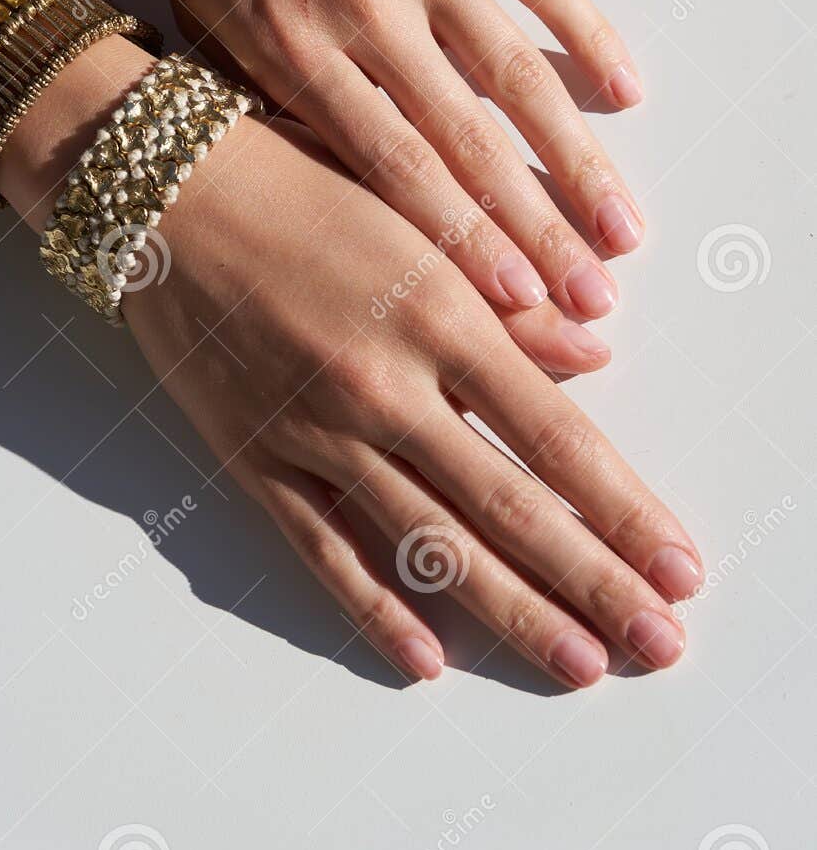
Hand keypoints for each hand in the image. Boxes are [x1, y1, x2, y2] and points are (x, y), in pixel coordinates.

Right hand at [124, 114, 699, 687]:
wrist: (171, 191)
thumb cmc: (303, 185)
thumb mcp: (419, 221)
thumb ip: (506, 298)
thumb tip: (596, 350)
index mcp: (440, 317)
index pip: (556, 439)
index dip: (624, 512)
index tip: (678, 568)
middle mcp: (387, 387)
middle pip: (510, 508)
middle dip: (593, 583)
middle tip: (656, 646)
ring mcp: (318, 432)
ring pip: (429, 544)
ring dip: (511, 612)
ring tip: (578, 664)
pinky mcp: (257, 458)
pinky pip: (324, 550)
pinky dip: (376, 610)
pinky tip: (428, 660)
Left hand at [129, 0, 644, 351]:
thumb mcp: (199, 15)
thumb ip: (261, 99)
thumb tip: (328, 186)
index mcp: (285, 41)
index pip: (387, 164)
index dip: (455, 240)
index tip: (508, 303)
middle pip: (463, 137)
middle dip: (531, 230)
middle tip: (588, 298)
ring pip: (510, 68)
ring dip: (572, 156)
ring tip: (620, 226)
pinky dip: (584, 30)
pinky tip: (624, 89)